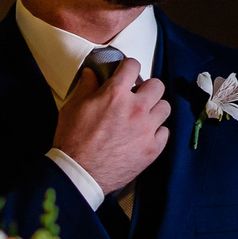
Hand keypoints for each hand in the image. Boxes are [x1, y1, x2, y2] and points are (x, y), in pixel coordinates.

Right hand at [54, 59, 169, 193]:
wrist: (79, 173)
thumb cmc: (72, 140)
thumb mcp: (73, 107)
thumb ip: (86, 87)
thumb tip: (91, 73)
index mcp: (115, 94)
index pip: (133, 65)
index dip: (129, 67)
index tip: (126, 72)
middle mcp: (136, 108)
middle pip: (157, 85)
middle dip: (146, 88)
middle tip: (137, 96)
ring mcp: (147, 129)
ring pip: (165, 108)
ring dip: (154, 109)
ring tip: (143, 116)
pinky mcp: (152, 149)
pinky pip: (165, 132)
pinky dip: (156, 132)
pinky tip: (144, 135)